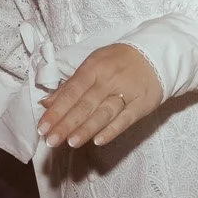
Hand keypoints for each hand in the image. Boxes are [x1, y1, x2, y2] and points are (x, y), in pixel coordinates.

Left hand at [38, 43, 163, 148]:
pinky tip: (98, 141)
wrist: (155, 55)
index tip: (42, 127)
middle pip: (85, 105)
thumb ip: (70, 85)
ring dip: (87, 129)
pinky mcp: (141, 104)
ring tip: (71, 143)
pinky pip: (126, 119)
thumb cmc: (117, 62)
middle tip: (51, 140)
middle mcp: (109, 79)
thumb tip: (47, 103)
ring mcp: (127, 92)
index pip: (71, 91)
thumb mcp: (93, 65)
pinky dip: (112, 130)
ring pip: (104, 113)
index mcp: (93, 67)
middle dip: (66, 124)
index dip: (56, 110)